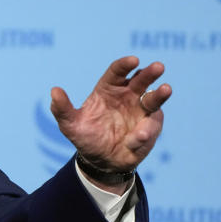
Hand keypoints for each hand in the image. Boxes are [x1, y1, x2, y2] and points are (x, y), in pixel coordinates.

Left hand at [50, 56, 170, 175]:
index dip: (125, 65)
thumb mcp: (70, 124)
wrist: (101, 161)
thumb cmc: (86, 137)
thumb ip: (61, 108)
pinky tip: (137, 137)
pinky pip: (150, 126)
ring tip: (166, 89)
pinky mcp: (150, 127)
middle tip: (158, 67)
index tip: (133, 60)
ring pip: (153, 98)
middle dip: (150, 73)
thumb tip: (54, 91)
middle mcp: (128, 96)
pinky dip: (145, 131)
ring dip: (160, 94)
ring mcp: (141, 110)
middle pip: (141, 80)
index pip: (118, 72)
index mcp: (108, 89)